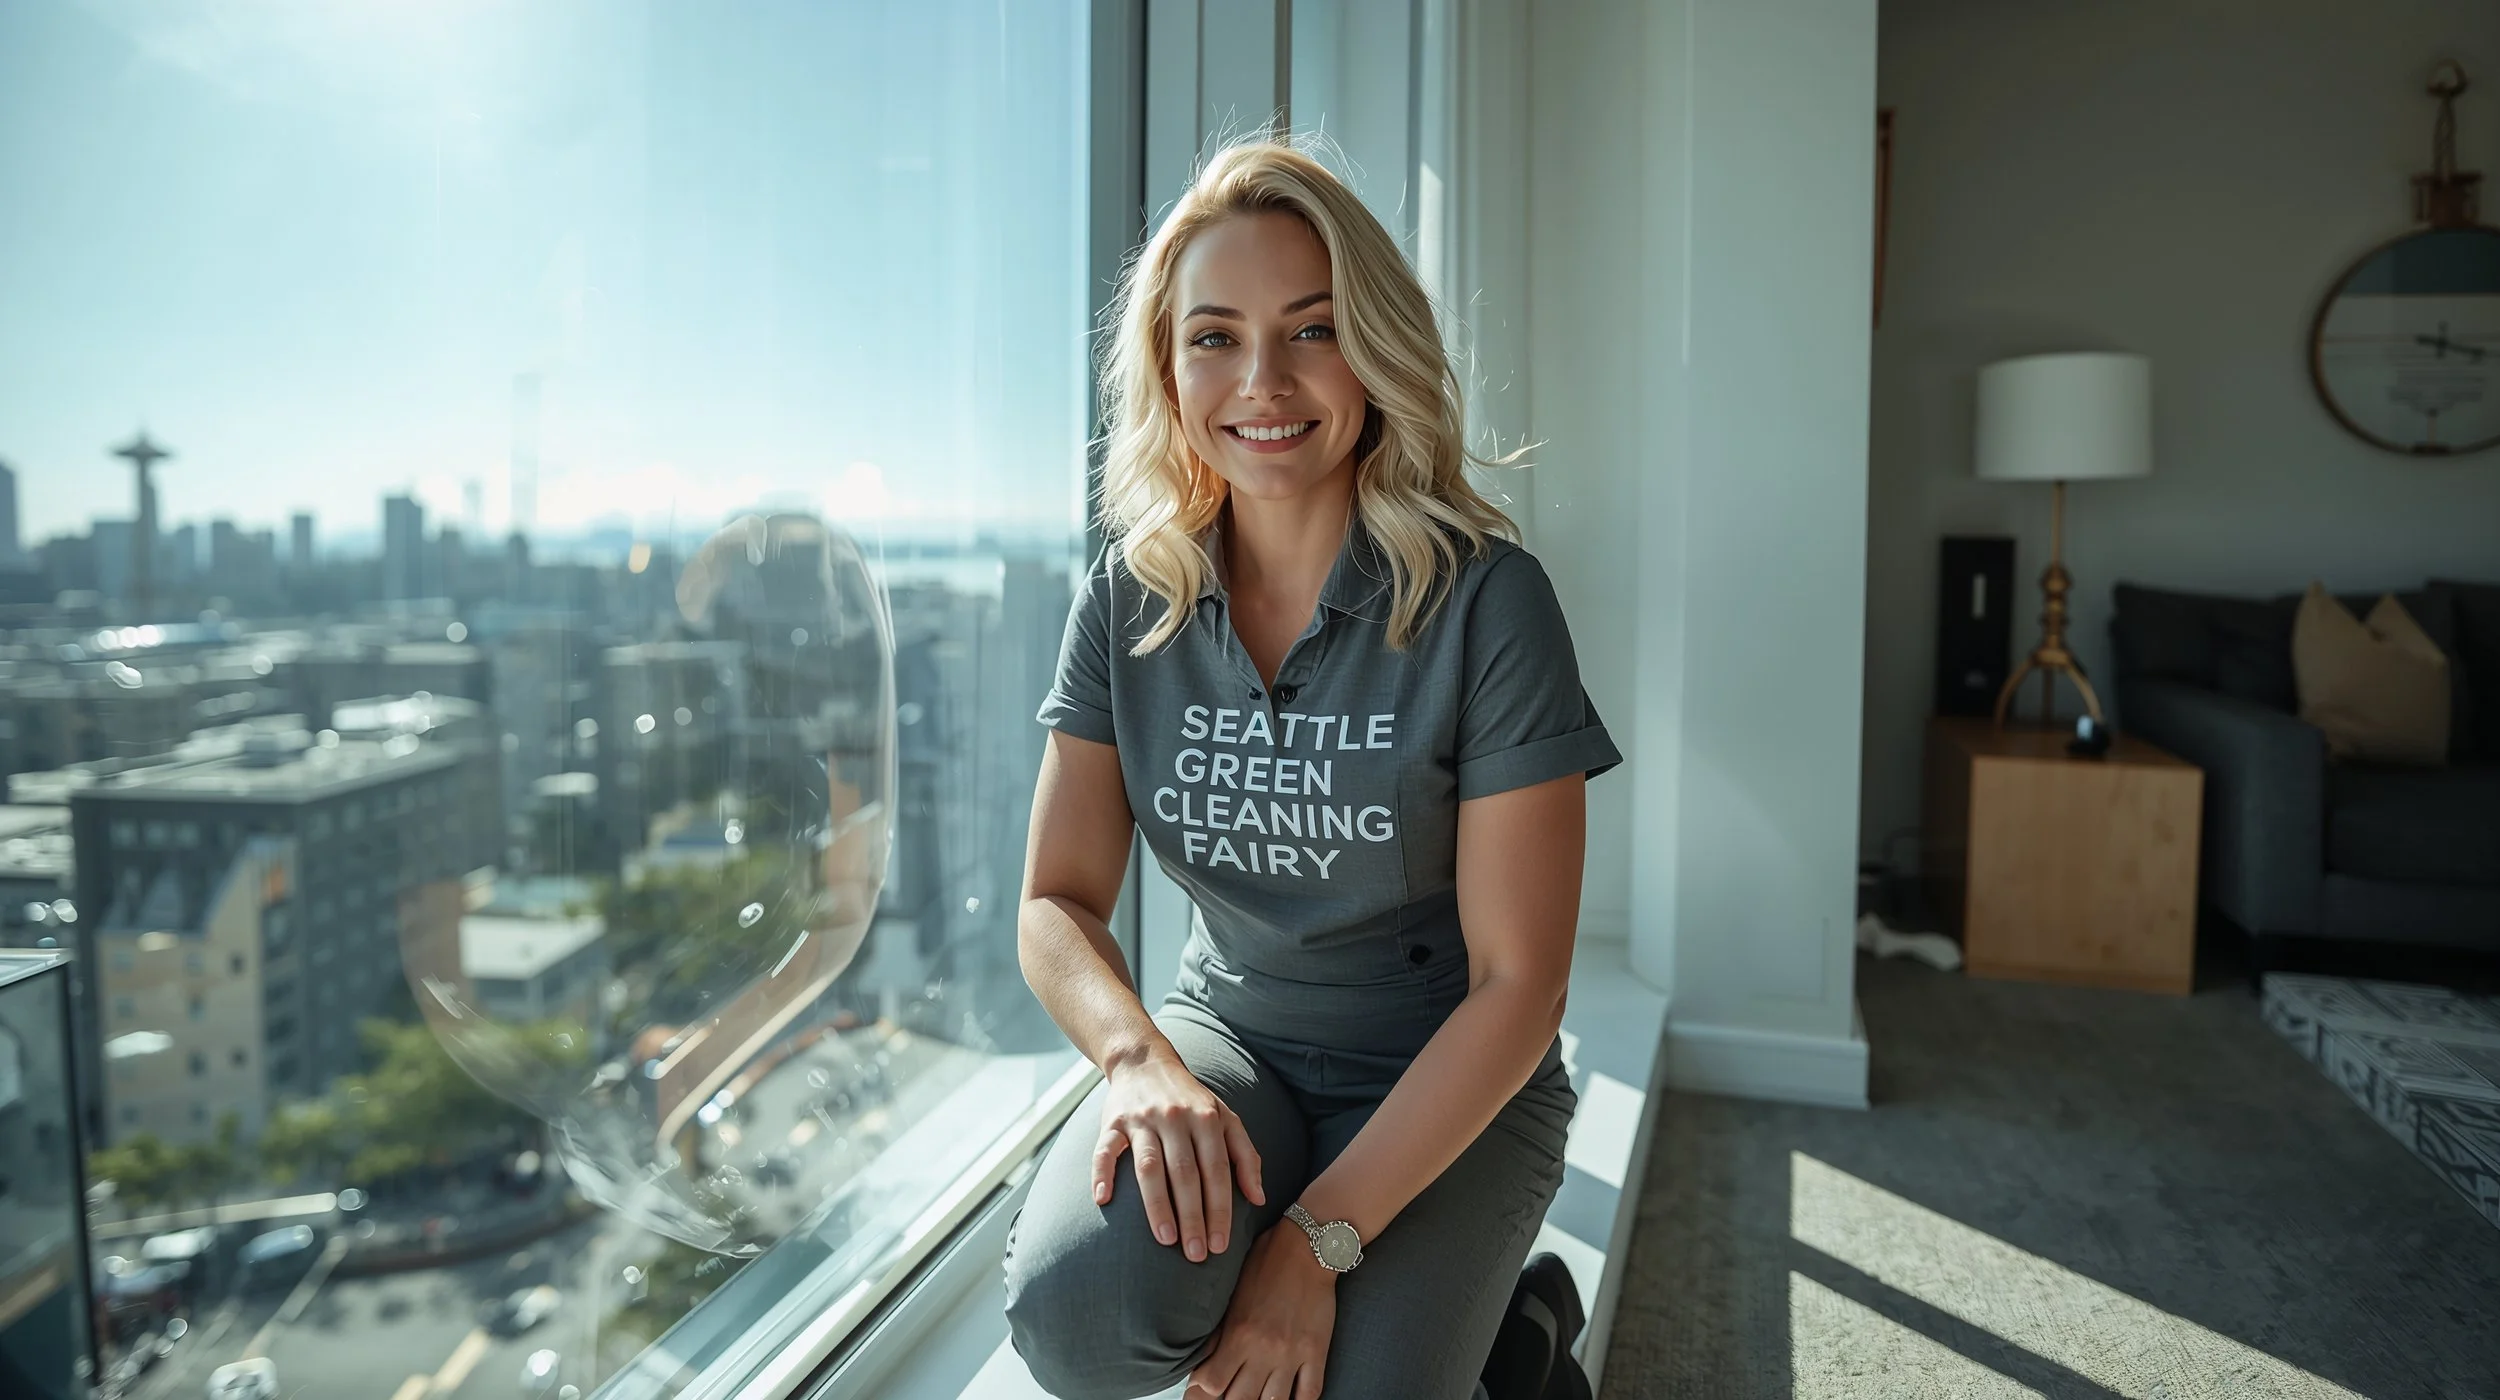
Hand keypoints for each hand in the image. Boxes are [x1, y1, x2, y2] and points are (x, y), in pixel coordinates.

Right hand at [1094, 1049, 1265, 1261]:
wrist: (1145, 1061)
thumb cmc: (1192, 1099)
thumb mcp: (1226, 1118)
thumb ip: (1246, 1156)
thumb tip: (1258, 1199)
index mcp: (1206, 1118)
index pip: (1216, 1171)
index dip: (1220, 1209)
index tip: (1220, 1245)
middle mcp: (1175, 1118)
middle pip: (1185, 1174)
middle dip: (1193, 1216)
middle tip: (1196, 1254)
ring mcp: (1142, 1119)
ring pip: (1149, 1166)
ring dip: (1157, 1205)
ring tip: (1165, 1240)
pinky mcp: (1112, 1122)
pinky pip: (1104, 1150)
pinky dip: (1102, 1173)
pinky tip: (1103, 1200)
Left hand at [1188, 1222, 1336, 1398]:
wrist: (1307, 1247)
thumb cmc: (1265, 1265)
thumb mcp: (1233, 1297)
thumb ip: (1220, 1335)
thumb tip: (1202, 1364)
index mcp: (1238, 1333)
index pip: (1211, 1385)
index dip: (1204, 1391)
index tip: (1205, 1387)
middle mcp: (1264, 1349)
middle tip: (1234, 1391)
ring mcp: (1292, 1354)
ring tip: (1260, 1394)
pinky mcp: (1316, 1352)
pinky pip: (1309, 1394)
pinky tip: (1291, 1395)